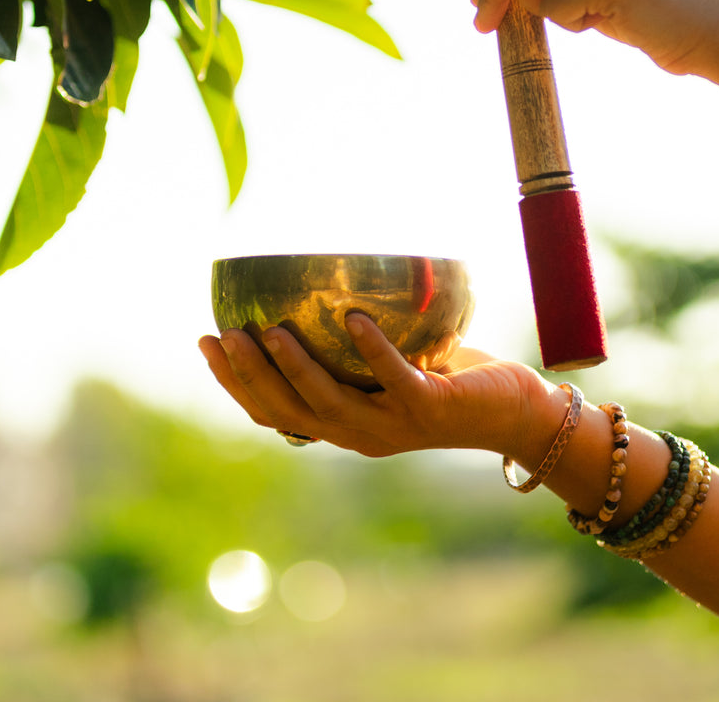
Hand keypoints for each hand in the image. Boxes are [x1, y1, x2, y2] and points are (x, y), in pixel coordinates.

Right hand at [199, 313, 554, 457]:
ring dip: (294, 367)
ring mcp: (392, 427)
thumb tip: (317, 281)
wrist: (514, 412)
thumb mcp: (395, 361)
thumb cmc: (453, 379)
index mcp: (342, 426)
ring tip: (269, 329)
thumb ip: (356, 340)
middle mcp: (359, 435)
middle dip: (248, 376)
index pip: (273, 413)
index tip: (205, 342)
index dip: (234, 383)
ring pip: (328, 403)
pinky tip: (353, 318)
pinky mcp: (428, 411)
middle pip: (287, 412)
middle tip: (221, 335)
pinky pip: (393, 379)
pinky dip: (371, 349)